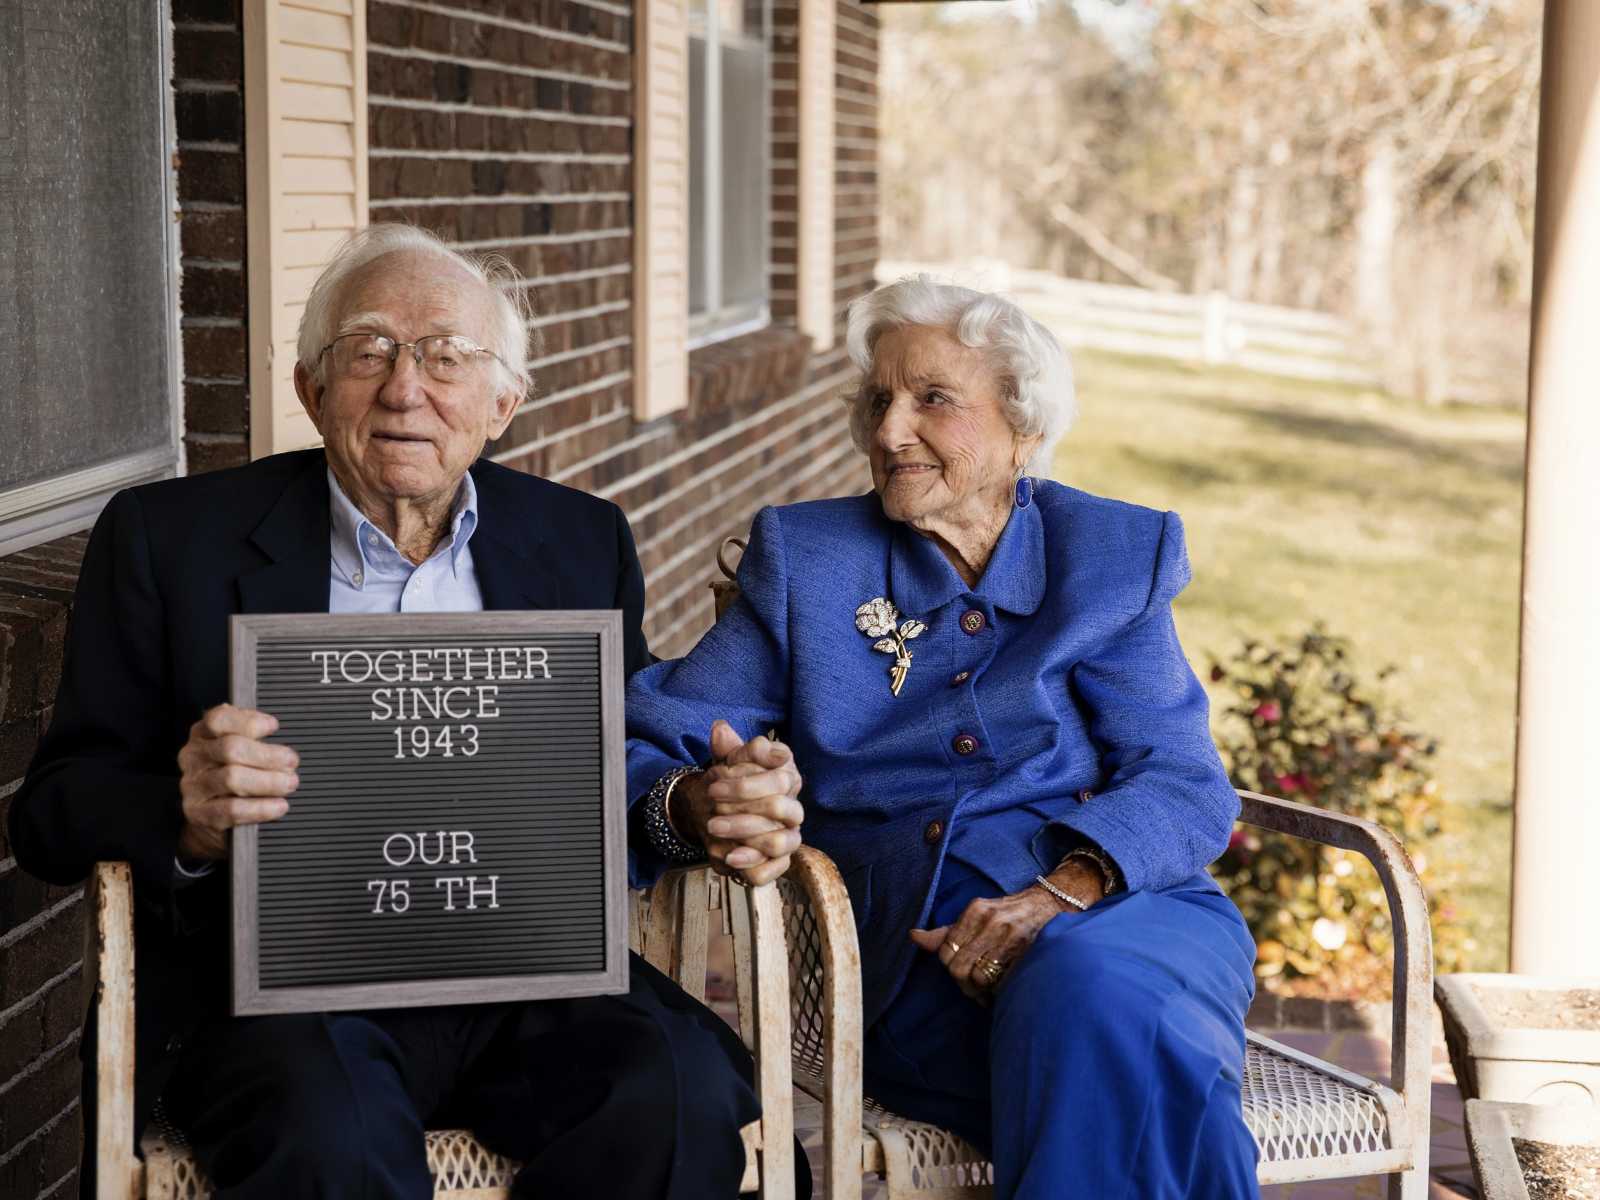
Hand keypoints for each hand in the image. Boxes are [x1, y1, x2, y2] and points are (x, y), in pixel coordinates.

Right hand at [175, 704, 298, 859]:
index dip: (248, 722)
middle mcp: (194, 757)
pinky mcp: (199, 813)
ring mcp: (193, 786)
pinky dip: (261, 808)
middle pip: (231, 749)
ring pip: (232, 779)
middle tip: (292, 762)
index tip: (274, 727)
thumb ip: (250, 733)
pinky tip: (279, 806)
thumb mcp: (239, 747)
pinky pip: (232, 809)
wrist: (211, 816)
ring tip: (289, 783)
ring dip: (269, 781)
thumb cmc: (234, 773)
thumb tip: (270, 725)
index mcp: (202, 734)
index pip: (218, 720)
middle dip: (268, 755)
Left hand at [676, 720, 803, 884]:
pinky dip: (751, 864)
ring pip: (778, 842)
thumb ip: (727, 747)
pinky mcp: (779, 862)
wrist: (721, 812)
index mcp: (788, 780)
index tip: (713, 786)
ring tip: (713, 828)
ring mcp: (789, 837)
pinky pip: (773, 869)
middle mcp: (793, 810)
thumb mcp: (729, 762)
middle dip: (742, 808)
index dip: (746, 784)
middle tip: (711, 809)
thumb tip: (720, 729)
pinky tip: (730, 857)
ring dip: (743, 834)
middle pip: (779, 808)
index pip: (779, 780)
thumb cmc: (732, 783)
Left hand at [909, 857, 1104, 1002]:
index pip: (946, 951)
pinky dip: (998, 991)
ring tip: (987, 990)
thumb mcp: (975, 916)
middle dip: (963, 983)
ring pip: (980, 978)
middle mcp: (991, 921)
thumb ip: (945, 932)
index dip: (950, 968)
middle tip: (973, 987)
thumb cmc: (1006, 914)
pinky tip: (1001, 988)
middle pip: (959, 968)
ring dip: (981, 991)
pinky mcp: (1028, 953)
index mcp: (975, 910)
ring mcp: (1011, 937)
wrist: (1050, 905)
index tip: (960, 972)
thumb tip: (913, 937)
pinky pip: (1002, 983)